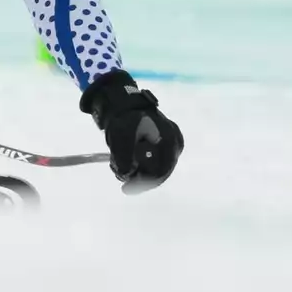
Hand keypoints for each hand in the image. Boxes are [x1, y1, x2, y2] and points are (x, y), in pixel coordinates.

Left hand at [79, 69, 182, 193]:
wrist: (123, 102)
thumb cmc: (125, 116)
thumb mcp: (120, 134)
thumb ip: (123, 155)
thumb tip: (126, 174)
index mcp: (169, 139)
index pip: (160, 171)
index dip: (143, 183)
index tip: (126, 188)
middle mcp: (174, 144)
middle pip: (157, 173)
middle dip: (137, 176)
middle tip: (117, 173)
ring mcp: (170, 145)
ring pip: (154, 169)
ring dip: (135, 171)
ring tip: (116, 163)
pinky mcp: (162, 146)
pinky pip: (152, 163)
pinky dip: (138, 165)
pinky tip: (123, 160)